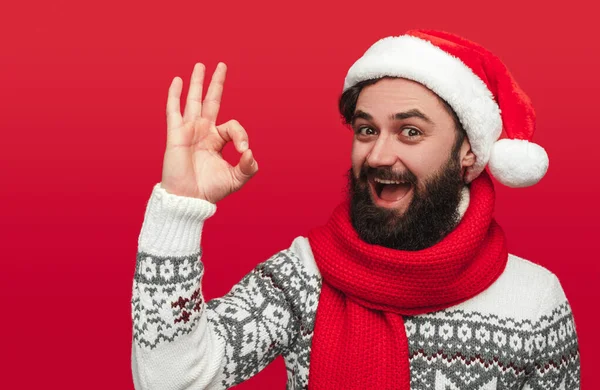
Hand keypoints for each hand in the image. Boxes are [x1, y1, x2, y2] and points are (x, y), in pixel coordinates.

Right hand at [160, 63, 257, 202]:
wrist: (189, 199)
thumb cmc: (210, 190)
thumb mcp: (236, 179)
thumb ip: (248, 167)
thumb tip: (250, 153)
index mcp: (216, 141)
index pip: (233, 126)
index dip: (241, 134)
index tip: (244, 151)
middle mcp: (203, 132)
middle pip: (211, 101)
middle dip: (216, 84)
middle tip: (222, 65)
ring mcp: (188, 131)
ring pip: (193, 101)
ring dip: (197, 83)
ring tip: (201, 66)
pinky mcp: (176, 135)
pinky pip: (174, 111)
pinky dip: (175, 95)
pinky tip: (178, 81)